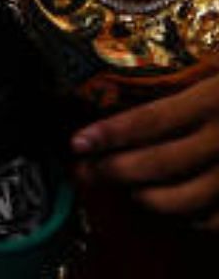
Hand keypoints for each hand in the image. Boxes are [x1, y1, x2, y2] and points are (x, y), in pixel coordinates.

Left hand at [73, 71, 218, 227]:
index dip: (110, 134)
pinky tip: (176, 206)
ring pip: (186, 200)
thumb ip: (183, 74)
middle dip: (113, 171)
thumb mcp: (218, 61)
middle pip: (159, 164)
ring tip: (130, 189)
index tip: (76, 142)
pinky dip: (191, 218)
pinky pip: (217, 220)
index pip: (151, 120)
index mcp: (217, 98)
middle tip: (85, 171)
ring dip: (148, 198)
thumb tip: (116, 82)